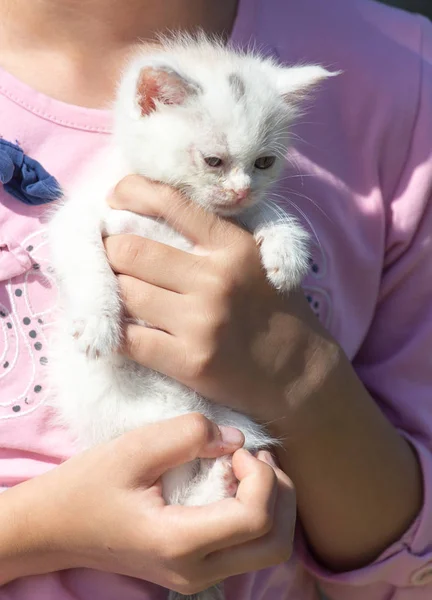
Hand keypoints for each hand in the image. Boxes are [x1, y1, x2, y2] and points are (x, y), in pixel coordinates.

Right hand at [0, 414, 294, 593]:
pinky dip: (258, 514)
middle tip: (252, 457)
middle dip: (279, 492)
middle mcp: (196, 571)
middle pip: (277, 543)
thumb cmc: (89, 484)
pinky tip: (235, 485)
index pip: (256, 518)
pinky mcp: (196, 570)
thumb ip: (188, 434)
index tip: (233, 449)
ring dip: (273, 503)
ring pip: (270, 549)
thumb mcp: (134, 448)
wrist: (57, 527)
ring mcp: (197, 577)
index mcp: (179, 542)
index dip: (259, 475)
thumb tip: (236, 440)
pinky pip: (250, 548)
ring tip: (247, 468)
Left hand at [105, 176, 337, 429]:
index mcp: (232, 245)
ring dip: (112, 292)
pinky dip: (115, 332)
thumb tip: (143, 215)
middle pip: (130, 250)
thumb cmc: (271, 311)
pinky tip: (119, 327)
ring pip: (124, 293)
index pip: (169, 202)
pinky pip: (128, 339)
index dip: (129, 193)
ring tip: (115, 293)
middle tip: (107, 258)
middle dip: (109, 251)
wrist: (298, 373)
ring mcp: (202, 322)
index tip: (113, 201)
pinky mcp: (190, 361)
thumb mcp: (253, 259)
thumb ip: (208, 237)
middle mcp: (216, 279)